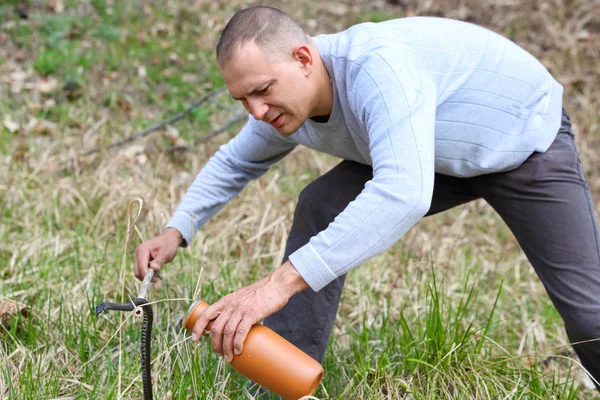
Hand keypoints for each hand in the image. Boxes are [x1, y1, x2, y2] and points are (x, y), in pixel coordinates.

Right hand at [134, 228, 181, 280]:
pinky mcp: (142, 260)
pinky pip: (142, 270)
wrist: (169, 239)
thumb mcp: (165, 253)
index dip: (146, 275)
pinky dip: (148, 273)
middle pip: (137, 271)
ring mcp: (139, 257)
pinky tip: (156, 269)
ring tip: (158, 272)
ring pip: (139, 272)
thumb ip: (158, 261)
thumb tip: (152, 269)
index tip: (155, 280)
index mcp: (142, 250)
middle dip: (146, 277)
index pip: (141, 266)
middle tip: (157, 279)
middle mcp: (138, 253)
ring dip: (148, 275)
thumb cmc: (168, 245)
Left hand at [191, 261, 308, 361]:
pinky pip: (240, 331)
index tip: (194, 339)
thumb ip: (235, 308)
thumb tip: (233, 326)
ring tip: (229, 357)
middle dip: (215, 345)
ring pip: (227, 332)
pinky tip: (238, 350)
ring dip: (226, 348)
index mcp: (226, 300)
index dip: (198, 327)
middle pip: (215, 328)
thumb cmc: (262, 294)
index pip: (206, 313)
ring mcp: (241, 309)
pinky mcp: (252, 313)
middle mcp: (230, 304)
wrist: (277, 285)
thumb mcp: (242, 297)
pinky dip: (237, 343)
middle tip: (220, 355)